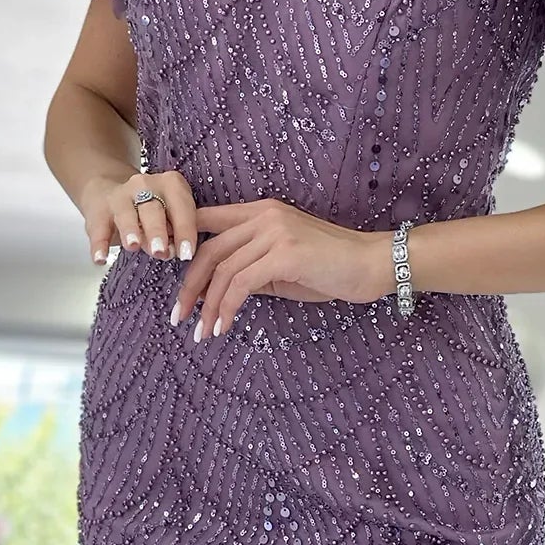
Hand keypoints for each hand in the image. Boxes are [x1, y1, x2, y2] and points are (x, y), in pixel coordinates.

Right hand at [81, 169, 200, 265]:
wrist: (110, 192)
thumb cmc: (151, 211)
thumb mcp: (168, 216)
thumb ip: (174, 233)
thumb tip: (171, 251)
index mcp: (170, 185)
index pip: (181, 207)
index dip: (185, 231)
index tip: (187, 254)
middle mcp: (145, 185)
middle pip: (153, 209)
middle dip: (157, 231)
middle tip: (161, 252)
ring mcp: (119, 196)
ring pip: (126, 213)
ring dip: (130, 230)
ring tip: (133, 246)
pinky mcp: (98, 211)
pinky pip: (98, 228)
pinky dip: (99, 244)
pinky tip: (100, 259)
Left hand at [170, 197, 389, 339]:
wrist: (372, 265)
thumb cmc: (331, 269)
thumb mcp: (284, 267)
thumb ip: (252, 271)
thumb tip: (218, 292)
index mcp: (261, 212)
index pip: (208, 221)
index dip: (183, 246)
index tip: (172, 277)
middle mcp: (263, 216)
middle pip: (209, 250)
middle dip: (189, 286)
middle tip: (179, 316)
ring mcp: (274, 233)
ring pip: (223, 269)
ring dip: (207, 305)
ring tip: (202, 332)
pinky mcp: (285, 254)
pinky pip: (242, 283)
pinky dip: (227, 307)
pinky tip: (223, 326)